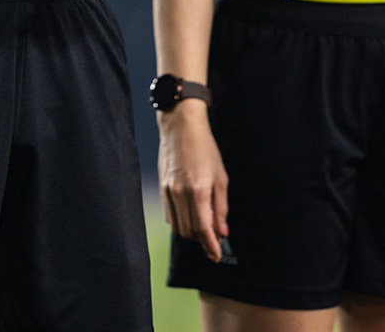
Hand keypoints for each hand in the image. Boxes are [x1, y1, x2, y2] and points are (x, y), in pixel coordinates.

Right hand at [158, 106, 228, 261]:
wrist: (181, 128)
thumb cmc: (205, 149)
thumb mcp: (221, 177)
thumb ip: (221, 207)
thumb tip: (222, 231)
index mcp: (198, 190)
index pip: (203, 228)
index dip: (210, 245)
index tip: (216, 255)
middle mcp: (180, 194)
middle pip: (189, 231)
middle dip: (202, 240)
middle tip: (214, 240)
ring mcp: (168, 191)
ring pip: (178, 226)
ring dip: (191, 233)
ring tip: (203, 229)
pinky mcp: (162, 188)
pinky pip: (170, 216)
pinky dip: (180, 222)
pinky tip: (190, 217)